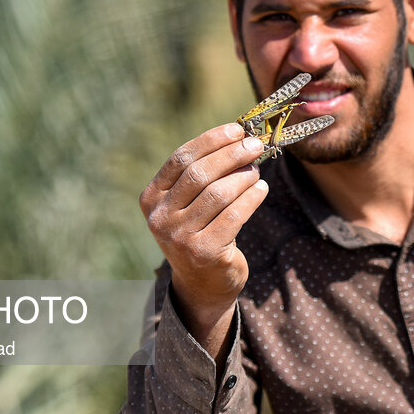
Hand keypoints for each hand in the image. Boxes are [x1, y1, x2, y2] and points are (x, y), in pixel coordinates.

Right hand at [140, 123, 267, 354]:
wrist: (202, 283)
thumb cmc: (200, 231)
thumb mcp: (190, 203)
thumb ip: (204, 174)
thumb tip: (239, 137)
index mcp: (151, 198)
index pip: (180, 159)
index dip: (210, 141)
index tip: (236, 129)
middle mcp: (160, 218)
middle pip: (199, 174)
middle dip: (231, 155)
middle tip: (255, 145)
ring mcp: (179, 237)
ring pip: (218, 193)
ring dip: (244, 176)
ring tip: (257, 169)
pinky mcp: (204, 252)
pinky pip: (234, 215)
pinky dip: (252, 197)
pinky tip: (262, 188)